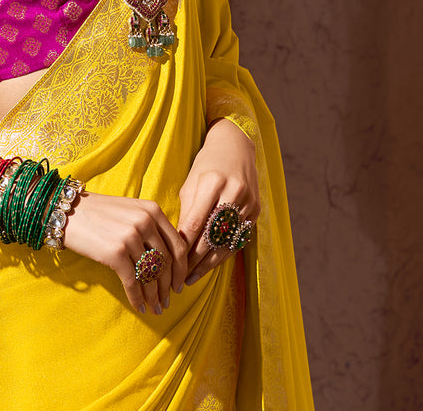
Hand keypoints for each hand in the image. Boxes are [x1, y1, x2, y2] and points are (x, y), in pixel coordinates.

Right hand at [64, 191, 187, 315]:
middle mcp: (145, 221)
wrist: (67, 212)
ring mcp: (131, 237)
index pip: (177, 245)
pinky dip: (137, 297)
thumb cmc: (99, 214)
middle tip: (167, 302)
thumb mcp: (131, 211)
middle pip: (166, 263)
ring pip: (150, 275)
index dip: (181, 270)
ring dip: (154, 296)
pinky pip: (132, 282)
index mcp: (153, 210)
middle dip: (168, 287)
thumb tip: (167, 260)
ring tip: (155, 308)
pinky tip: (138, 306)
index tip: (180, 285)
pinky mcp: (115, 252)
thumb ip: (150, 228)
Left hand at [176, 118, 259, 283]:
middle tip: (177, 278)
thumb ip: (186, 212)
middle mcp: (233, 193)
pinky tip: (209, 265)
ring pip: (227, 242)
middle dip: (194, 260)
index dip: (183, 247)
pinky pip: (238, 239)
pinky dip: (223, 254)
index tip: (170, 263)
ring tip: (191, 278)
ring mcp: (248, 203)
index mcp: (212, 182)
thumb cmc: (206, 165)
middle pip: (212, 236)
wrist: (236, 147)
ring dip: (208, 264)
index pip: (195, 222)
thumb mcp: (191, 183)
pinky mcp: (255, 211)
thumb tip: (178, 243)